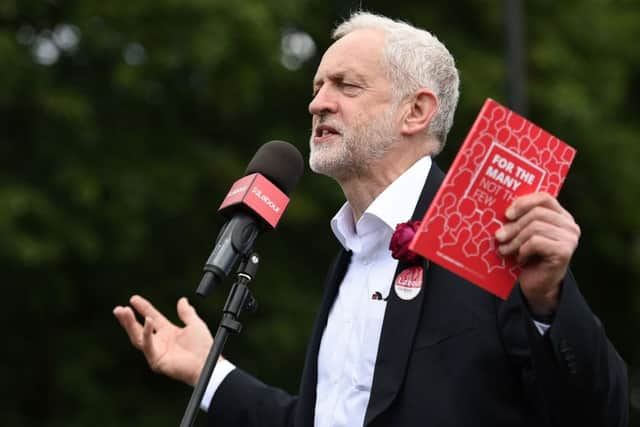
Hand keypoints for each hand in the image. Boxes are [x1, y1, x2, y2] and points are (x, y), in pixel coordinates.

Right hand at [113, 295, 213, 385]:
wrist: (207, 363)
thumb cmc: (203, 347)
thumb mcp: (195, 324)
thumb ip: (187, 313)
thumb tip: (182, 300)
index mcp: (168, 332)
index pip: (152, 317)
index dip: (143, 308)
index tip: (133, 299)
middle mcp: (160, 342)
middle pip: (139, 328)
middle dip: (128, 319)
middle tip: (119, 309)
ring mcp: (156, 351)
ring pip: (137, 337)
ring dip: (129, 324)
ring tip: (123, 312)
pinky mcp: (156, 360)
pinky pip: (148, 345)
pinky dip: (147, 333)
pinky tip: (148, 320)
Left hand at [495, 193, 580, 316]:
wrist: (537, 287)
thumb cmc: (527, 257)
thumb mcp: (522, 234)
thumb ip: (519, 219)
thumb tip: (501, 210)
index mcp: (561, 216)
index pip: (544, 198)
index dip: (523, 202)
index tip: (507, 214)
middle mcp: (570, 225)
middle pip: (536, 213)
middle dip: (513, 226)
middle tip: (499, 237)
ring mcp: (569, 239)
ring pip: (535, 228)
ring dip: (515, 240)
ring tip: (505, 250)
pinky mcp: (564, 252)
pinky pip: (536, 242)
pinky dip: (523, 250)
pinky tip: (521, 259)